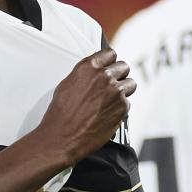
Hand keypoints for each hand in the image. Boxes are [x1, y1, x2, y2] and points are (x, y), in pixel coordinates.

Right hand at [39, 49, 135, 163]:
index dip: (110, 62)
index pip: (110, 54)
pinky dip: (120, 108)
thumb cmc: (60, 113)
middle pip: (123, 67)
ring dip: (124, 91)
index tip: (110, 68)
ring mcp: (115, 91)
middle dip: (119, 76)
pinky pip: (127, 103)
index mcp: (88, 67)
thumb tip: (95, 73)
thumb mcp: (67, 85)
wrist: (61, 137)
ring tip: (112, 101)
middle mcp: (104, 76)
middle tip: (111, 86)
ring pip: (131, 84)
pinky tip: (107, 114)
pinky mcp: (122, 107)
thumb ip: (85, 75)